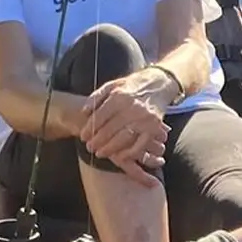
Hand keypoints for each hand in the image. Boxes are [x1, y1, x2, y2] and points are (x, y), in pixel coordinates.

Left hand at [80, 72, 170, 186]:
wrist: (158, 84)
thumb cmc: (131, 87)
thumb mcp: (112, 85)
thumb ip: (96, 97)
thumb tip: (84, 112)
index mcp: (119, 97)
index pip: (100, 116)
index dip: (89, 128)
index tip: (83, 136)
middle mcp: (132, 107)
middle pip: (110, 129)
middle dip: (97, 141)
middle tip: (89, 147)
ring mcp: (144, 118)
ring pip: (124, 138)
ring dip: (110, 148)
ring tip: (100, 153)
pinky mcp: (155, 127)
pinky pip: (141, 144)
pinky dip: (130, 153)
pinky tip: (120, 157)